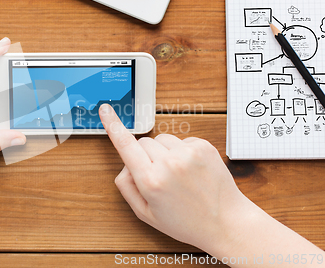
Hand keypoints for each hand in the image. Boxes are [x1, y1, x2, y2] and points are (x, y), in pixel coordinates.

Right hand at [99, 103, 250, 252]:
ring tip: (177, 175)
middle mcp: (169, 164)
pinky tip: (190, 171)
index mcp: (151, 181)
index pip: (126, 145)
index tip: (105, 110)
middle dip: (144, 155)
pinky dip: (181, 152)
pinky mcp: (203, 147)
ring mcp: (188, 153)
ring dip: (163, 152)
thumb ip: (126, 187)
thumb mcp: (146, 213)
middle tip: (159, 177)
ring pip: (161, 139)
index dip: (112, 126)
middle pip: (143, 142)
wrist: (226, 222)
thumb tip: (125, 164)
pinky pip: (181, 140)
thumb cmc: (185, 221)